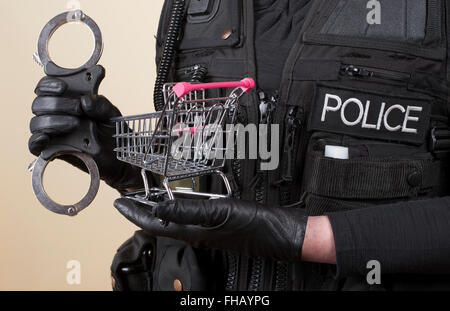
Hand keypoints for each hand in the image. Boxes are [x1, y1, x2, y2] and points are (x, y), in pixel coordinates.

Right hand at [29, 76, 143, 190]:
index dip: (50, 84)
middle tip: (78, 109)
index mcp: (66, 99)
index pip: (46, 87)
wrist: (118, 155)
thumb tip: (85, 101)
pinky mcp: (53, 150)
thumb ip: (101, 104)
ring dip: (53, 121)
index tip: (63, 86)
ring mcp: (53, 132)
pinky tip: (46, 138)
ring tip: (75, 124)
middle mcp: (55, 114)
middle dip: (58, 104)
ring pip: (37, 123)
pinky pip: (34, 146)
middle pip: (40, 104)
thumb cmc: (112, 130)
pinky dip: (36, 141)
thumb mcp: (111, 113)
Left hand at [113, 198, 307, 260]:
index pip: (154, 224)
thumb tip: (157, 209)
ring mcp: (208, 230)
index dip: (134, 213)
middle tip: (130, 199)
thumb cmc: (254, 226)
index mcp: (194, 232)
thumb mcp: (218, 213)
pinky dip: (179, 208)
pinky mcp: (218, 225)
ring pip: (174, 220)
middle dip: (142, 211)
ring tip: (148, 198)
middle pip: (161, 223)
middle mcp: (198, 233)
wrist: (281, 233)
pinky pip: (190, 217)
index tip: (119, 203)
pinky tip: (181, 201)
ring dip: (159, 209)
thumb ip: (187, 211)